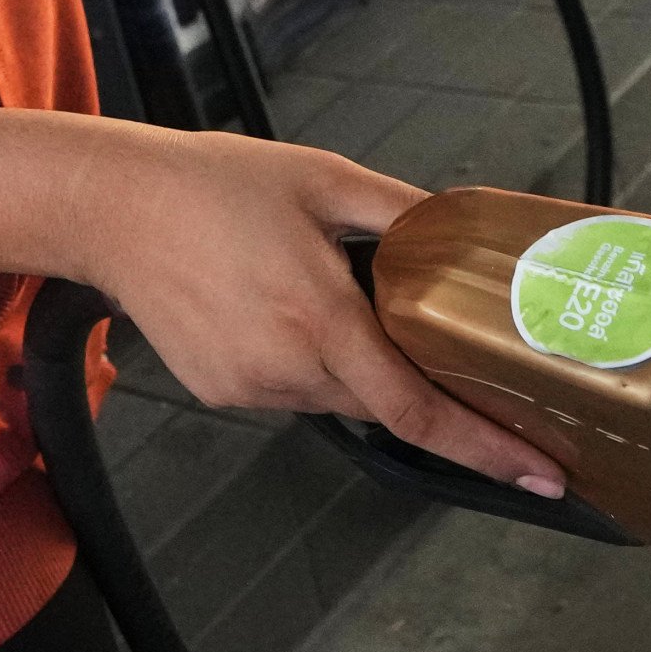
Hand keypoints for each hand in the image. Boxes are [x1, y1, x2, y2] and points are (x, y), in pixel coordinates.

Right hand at [0, 110, 565, 496]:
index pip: (419, 409)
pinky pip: (291, 388)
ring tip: (307, 283)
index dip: (486, 447)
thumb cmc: (211, 184)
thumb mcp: (323, 177)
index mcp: (321, 318)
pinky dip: (303, 356)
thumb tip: (471, 233)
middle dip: (409, 370)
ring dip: (349, 356)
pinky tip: (269, 302)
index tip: (542, 474)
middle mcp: (287, 368)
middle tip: (410, 321)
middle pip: (383, 397)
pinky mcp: (223, 393)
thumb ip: (405, 212)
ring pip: (336, 393)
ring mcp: (251, 388)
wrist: (108, 207)